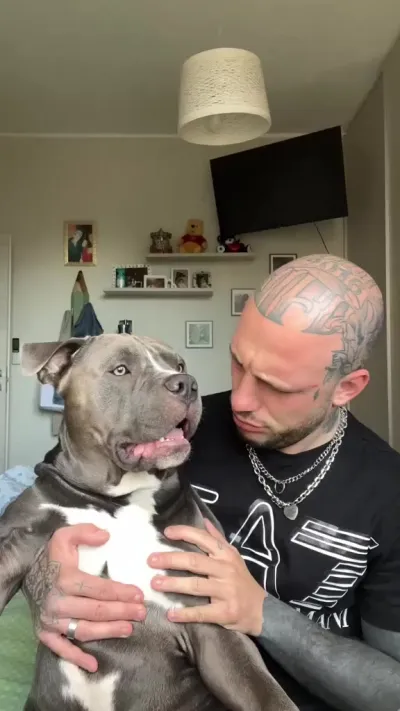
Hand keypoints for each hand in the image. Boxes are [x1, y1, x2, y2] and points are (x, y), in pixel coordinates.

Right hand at [23, 524, 145, 671]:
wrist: (24, 573)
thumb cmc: (51, 556)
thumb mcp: (65, 536)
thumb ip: (85, 532)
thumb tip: (106, 536)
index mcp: (65, 579)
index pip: (98, 589)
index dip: (121, 592)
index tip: (139, 595)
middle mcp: (58, 602)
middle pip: (95, 611)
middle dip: (121, 612)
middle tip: (141, 613)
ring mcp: (51, 620)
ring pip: (83, 630)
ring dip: (108, 632)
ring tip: (129, 629)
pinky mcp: (44, 633)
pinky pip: (61, 649)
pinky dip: (76, 657)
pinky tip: (94, 664)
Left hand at [148, 519, 265, 635]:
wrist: (262, 610)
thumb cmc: (242, 581)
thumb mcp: (233, 557)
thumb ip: (217, 539)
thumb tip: (203, 520)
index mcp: (226, 555)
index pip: (203, 539)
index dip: (184, 533)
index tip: (166, 532)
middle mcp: (226, 570)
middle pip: (195, 562)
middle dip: (171, 560)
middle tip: (151, 560)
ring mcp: (226, 591)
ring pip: (196, 586)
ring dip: (173, 584)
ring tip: (155, 583)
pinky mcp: (226, 612)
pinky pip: (202, 612)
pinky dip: (185, 613)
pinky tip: (171, 613)